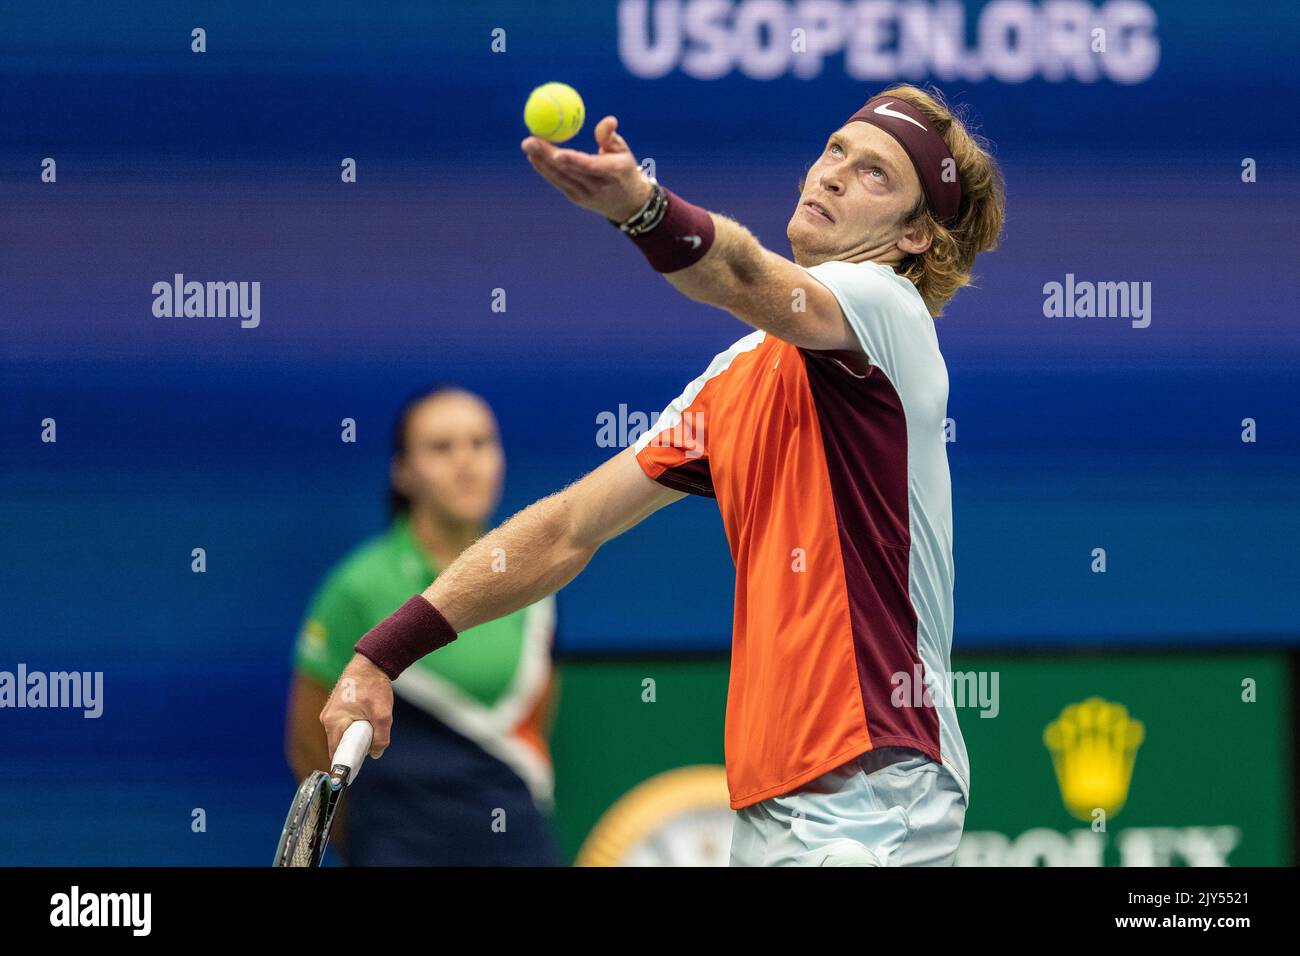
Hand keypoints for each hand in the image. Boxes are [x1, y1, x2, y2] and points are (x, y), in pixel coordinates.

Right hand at [320, 654, 392, 758]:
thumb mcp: (383, 714)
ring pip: (343, 735)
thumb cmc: (374, 686)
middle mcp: (327, 718)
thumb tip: (376, 753)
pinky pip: (343, 726)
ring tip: (371, 726)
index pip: (336, 752)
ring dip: (356, 736)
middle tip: (371, 744)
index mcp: (333, 721)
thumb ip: (381, 737)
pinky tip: (366, 719)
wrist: (371, 663)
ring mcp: (330, 713)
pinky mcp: (335, 708)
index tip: (355, 771)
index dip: (346, 763)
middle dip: (355, 748)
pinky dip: (355, 727)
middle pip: (339, 744)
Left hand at [521, 115, 655, 221]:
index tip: (557, 152)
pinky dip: (544, 168)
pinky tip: (533, 156)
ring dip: (541, 161)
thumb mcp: (624, 152)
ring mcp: (584, 195)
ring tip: (527, 144)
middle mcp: (597, 187)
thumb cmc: (624, 170)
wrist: (627, 204)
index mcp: (613, 173)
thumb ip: (611, 137)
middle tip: (531, 140)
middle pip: (568, 171)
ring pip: (559, 177)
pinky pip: (557, 181)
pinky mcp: (575, 198)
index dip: (572, 161)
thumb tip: (608, 120)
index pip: (590, 167)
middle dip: (547, 156)